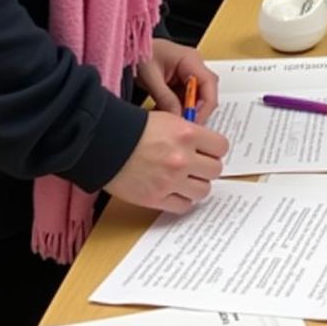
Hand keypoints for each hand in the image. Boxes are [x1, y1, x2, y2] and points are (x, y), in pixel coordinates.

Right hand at [103, 110, 227, 213]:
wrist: (105, 143)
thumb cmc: (134, 128)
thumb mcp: (168, 120)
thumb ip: (189, 133)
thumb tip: (205, 146)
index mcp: (188, 134)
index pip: (221, 147)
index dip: (215, 149)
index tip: (209, 151)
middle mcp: (183, 158)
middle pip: (215, 170)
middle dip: (207, 167)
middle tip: (198, 166)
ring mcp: (170, 180)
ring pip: (203, 190)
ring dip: (197, 185)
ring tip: (186, 180)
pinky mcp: (156, 198)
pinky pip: (183, 206)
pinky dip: (182, 200)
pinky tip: (175, 192)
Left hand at [136, 38, 218, 122]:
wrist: (131, 46)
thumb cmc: (141, 54)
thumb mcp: (151, 77)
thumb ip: (165, 98)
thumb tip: (178, 117)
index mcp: (191, 59)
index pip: (209, 84)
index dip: (205, 105)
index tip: (193, 122)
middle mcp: (195, 66)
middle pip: (207, 92)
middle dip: (197, 110)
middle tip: (183, 125)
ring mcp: (190, 73)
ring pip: (198, 98)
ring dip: (187, 110)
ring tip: (172, 121)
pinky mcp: (183, 81)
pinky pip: (187, 98)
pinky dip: (179, 108)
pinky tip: (168, 114)